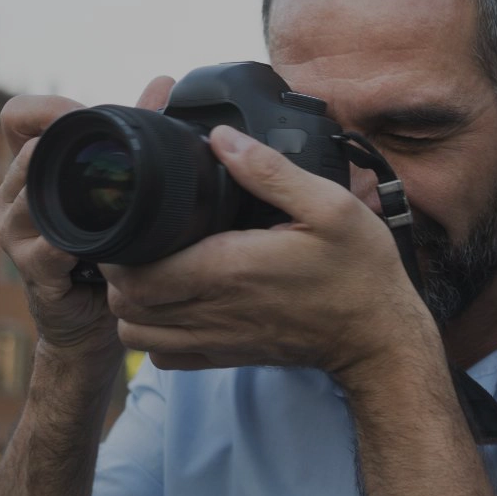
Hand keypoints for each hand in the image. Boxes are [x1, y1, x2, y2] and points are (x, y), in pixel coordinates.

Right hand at [0, 77, 175, 362]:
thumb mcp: (120, 181)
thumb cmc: (105, 245)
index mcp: (33, 167)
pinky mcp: (32, 271)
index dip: (45, 108)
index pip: (18, 116)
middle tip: (103, 152)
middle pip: (24, 152)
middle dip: (62, 148)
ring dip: (62, 196)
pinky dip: (67, 248)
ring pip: (28, 199)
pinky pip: (43, 252)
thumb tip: (164, 82)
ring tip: (97, 199)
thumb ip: (137, 127)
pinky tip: (88, 250)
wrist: (96, 318)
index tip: (81, 112)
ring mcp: (16, 235)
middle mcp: (14, 196)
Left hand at [101, 124, 434, 381]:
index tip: (132, 218)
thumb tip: (220, 138)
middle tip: (137, 235)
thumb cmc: (358, 272)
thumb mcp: (329, 205)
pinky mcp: (224, 357)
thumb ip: (269, 170)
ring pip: (136, 334)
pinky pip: (162, 356)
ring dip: (130, 302)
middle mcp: (213, 310)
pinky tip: (172, 302)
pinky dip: (152, 333)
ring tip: (149, 267)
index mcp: (229, 268)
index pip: (137, 271)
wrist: (378, 339)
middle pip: (125, 303)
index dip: (120, 246)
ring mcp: (216, 340)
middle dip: (118, 270)